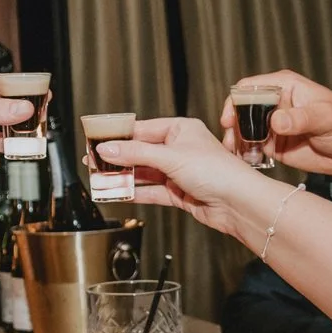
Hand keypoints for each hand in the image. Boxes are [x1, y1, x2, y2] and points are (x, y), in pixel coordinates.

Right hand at [91, 116, 276, 242]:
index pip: (141, 129)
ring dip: (123, 177)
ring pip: (143, 173)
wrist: (239, 203)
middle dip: (117, 159)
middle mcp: (179, 149)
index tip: (96, 141)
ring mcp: (178, 172)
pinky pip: (150, 191)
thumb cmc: (217, 171)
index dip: (118, 136)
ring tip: (101, 179)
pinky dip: (134, 192)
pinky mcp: (178, 193)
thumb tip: (107, 149)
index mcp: (180, 130)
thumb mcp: (170, 157)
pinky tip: (118, 193)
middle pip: (139, 152)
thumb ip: (135, 154)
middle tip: (93, 162)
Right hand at [225, 71, 331, 178]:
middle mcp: (274, 104)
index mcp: (284, 87)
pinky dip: (244, 153)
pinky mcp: (274, 144)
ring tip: (233, 153)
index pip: (250, 88)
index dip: (236, 101)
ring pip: (243, 129)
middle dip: (232, 124)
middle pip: (241, 109)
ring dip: (235, 140)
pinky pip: (252, 147)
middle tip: (230, 140)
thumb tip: (276, 121)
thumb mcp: (326, 118)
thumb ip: (301, 118)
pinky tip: (243, 161)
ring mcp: (272, 125)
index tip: (230, 119)